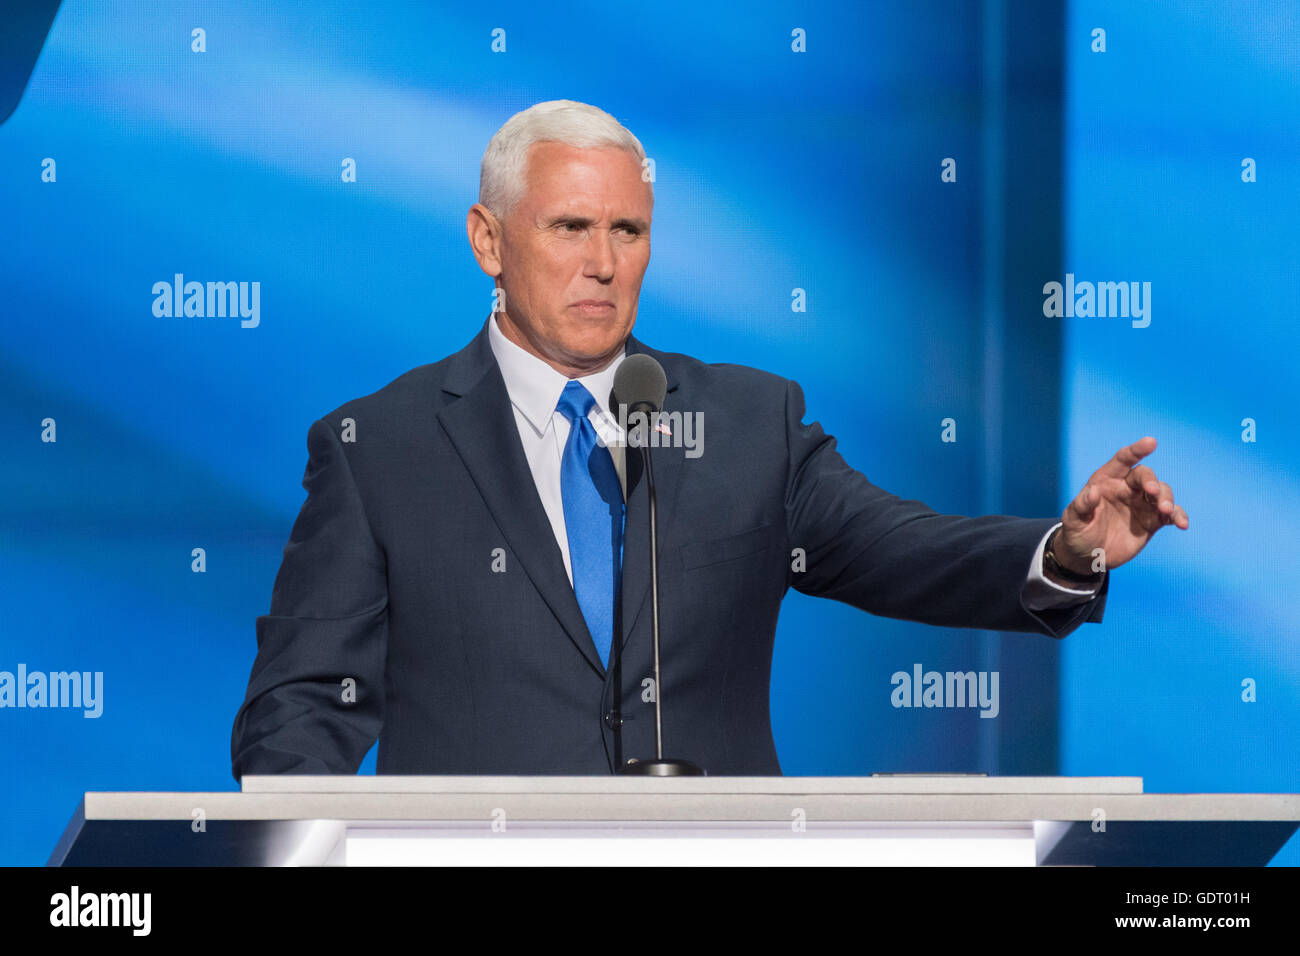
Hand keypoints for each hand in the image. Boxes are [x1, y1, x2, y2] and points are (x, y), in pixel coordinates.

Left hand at [1055, 436, 1188, 574]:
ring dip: (1167, 499)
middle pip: (1145, 476)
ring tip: (1165, 510)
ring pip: (1162, 493)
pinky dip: (1178, 516)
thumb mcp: (1073, 520)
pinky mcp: (1153, 521)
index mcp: (1106, 481)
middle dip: (1151, 481)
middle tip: (1152, 492)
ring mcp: (1142, 504)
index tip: (1151, 442)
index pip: (1123, 460)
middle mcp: (1126, 488)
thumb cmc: (1077, 532)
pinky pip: (1170, 514)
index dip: (1136, 450)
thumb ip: (1082, 505)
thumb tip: (1092, 492)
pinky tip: (1182, 524)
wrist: (1087, 557)